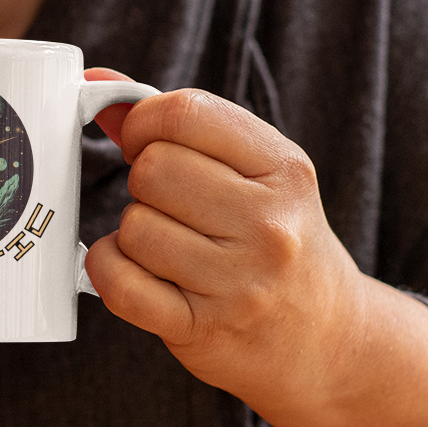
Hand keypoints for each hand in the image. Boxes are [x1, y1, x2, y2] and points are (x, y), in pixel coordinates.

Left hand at [83, 72, 427, 426]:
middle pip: (152, 169)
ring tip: (165, 245)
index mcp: (284, 170)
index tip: (143, 141)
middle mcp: (270, 225)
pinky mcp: (204, 329)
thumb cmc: (277, 242)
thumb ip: (181, 126)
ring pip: (134, 227)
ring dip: (132, 234)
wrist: (329, 340)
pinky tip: (132, 269)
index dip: (144, 122)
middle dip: (143, 182)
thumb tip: (97, 86)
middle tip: (165, 203)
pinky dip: (109, 270)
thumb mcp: (258, 174)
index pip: (184, 114)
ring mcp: (240, 282)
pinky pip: (121, 284)